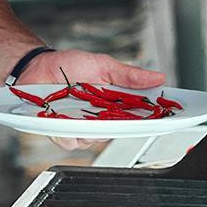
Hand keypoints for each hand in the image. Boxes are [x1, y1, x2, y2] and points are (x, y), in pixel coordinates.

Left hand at [18, 49, 166, 151]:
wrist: (37, 66)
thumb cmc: (69, 66)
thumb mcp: (103, 65)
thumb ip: (129, 76)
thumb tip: (158, 77)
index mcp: (114, 104)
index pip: (139, 117)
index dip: (154, 120)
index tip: (169, 118)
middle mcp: (100, 119)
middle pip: (119, 132)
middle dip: (122, 124)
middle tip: (117, 111)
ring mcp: (81, 128)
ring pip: (95, 140)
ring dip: (91, 126)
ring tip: (82, 108)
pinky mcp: (61, 132)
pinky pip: (71, 141)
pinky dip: (69, 131)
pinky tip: (64, 117)